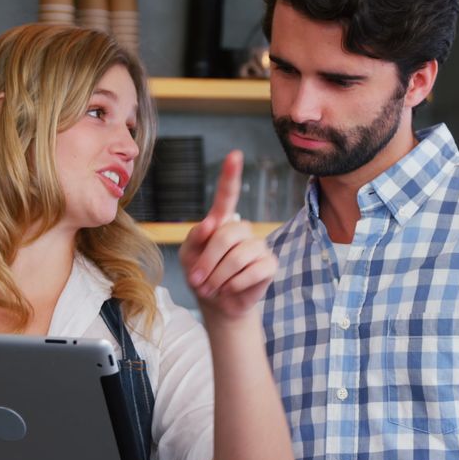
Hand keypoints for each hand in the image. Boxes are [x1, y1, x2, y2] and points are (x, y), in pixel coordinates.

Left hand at [180, 150, 277, 320]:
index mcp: (221, 222)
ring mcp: (258, 246)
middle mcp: (242, 230)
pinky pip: (253, 271)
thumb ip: (195, 238)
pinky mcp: (269, 264)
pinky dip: (235, 284)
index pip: (227, 195)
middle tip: (198, 279)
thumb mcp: (188, 255)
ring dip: (219, 277)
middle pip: (227, 235)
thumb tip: (210, 224)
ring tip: (212, 287)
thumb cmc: (202, 275)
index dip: (231, 175)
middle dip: (209, 261)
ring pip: (239, 256)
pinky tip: (230, 288)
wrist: (216, 304)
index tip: (235, 155)